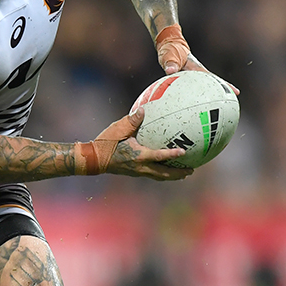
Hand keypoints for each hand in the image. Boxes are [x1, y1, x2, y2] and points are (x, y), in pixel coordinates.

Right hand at [75, 109, 193, 179]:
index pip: (159, 156)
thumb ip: (132, 120)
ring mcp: (138, 172)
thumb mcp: (118, 129)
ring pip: (159, 177)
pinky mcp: (134, 172)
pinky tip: (165, 168)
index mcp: (138, 156)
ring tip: (183, 174)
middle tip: (191, 170)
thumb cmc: (105, 143)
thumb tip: (143, 109)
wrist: (94, 159)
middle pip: (164, 174)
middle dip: (178, 173)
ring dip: (172, 176)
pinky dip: (162, 173)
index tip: (184, 152)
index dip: (172, 155)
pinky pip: (152, 174)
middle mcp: (140, 167)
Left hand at [157, 25, 239, 95]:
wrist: (169, 44)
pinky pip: (193, 88)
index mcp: (196, 68)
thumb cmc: (170, 49)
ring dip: (213, 93)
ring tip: (221, 104)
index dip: (224, 85)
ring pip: (205, 85)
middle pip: (214, 82)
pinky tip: (197, 103)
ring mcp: (194, 75)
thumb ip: (170, 63)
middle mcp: (198, 72)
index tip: (235, 91)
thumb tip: (170, 70)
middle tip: (236, 97)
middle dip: (225, 89)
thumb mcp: (169, 55)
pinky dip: (196, 95)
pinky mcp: (188, 78)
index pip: (212, 78)